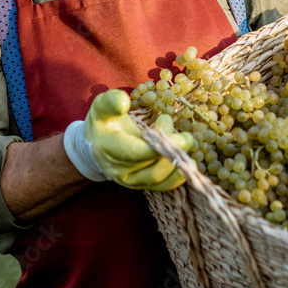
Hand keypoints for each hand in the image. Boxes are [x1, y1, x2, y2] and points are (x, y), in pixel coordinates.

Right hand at [65, 89, 193, 190]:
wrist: (98, 144)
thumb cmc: (104, 121)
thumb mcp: (102, 106)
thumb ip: (112, 101)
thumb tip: (123, 102)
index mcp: (108, 147)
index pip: (134, 152)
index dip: (156, 147)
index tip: (176, 136)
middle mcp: (119, 169)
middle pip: (150, 168)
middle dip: (172, 153)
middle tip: (186, 136)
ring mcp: (131, 180)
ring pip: (158, 179)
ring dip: (177, 163)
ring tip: (188, 142)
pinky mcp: (142, 184)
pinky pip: (162, 186)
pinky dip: (178, 177)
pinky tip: (190, 164)